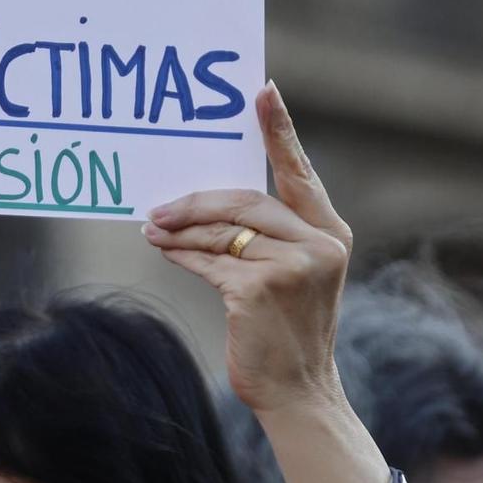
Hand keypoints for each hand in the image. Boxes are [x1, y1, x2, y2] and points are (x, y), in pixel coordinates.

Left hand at [142, 82, 351, 413]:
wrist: (297, 391)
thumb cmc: (286, 330)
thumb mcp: (290, 274)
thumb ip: (264, 236)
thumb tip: (199, 205)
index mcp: (329, 232)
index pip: (298, 172)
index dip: (279, 131)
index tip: (262, 91)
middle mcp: (318, 244)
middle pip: (244, 201)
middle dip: (196, 202)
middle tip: (159, 206)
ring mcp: (292, 266)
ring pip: (222, 231)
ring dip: (180, 229)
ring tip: (153, 227)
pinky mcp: (259, 289)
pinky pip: (209, 260)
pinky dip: (182, 253)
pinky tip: (163, 248)